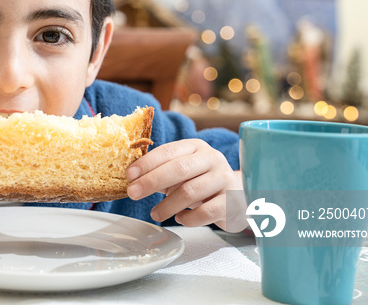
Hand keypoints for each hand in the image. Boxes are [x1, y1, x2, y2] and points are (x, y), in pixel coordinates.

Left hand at [126, 139, 246, 231]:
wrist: (238, 196)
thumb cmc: (202, 181)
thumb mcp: (183, 171)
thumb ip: (161, 171)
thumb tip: (132, 178)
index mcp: (196, 147)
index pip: (168, 151)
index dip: (147, 163)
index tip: (129, 175)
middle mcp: (212, 159)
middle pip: (179, 169)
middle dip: (151, 181)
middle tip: (133, 193)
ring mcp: (224, 179)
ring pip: (191, 191)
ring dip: (167, 205)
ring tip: (155, 214)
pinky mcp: (231, 201)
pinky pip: (206, 212)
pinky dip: (188, 218)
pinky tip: (179, 219)